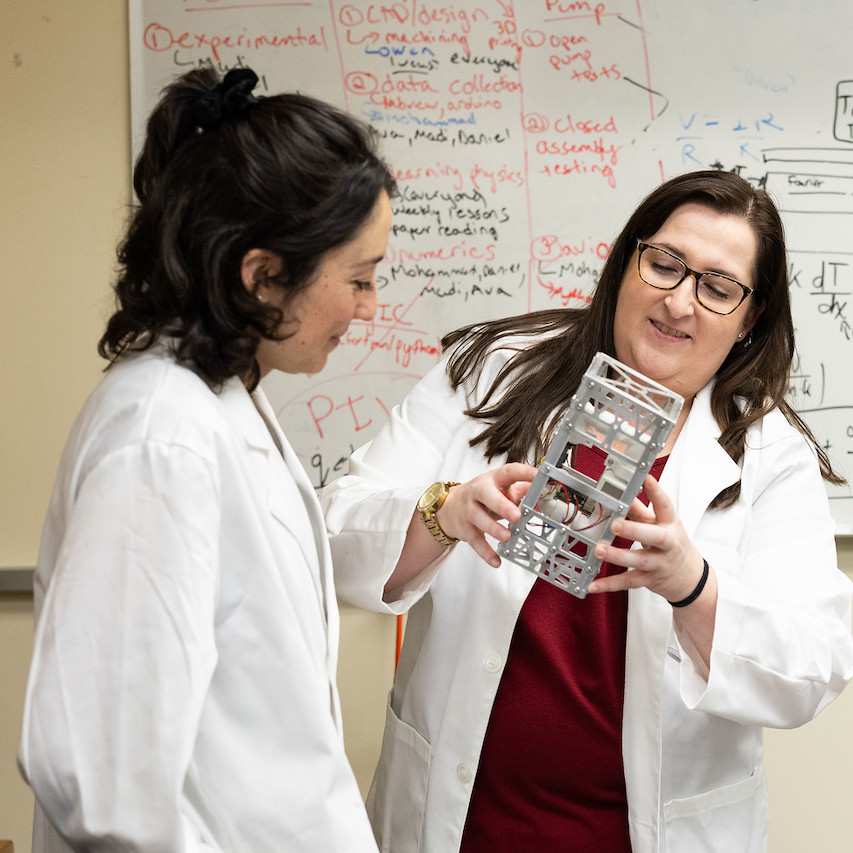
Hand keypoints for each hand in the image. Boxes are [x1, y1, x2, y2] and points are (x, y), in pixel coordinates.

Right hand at [436, 463, 537, 567]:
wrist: (450, 507)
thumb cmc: (481, 496)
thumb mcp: (499, 487)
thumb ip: (520, 489)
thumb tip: (543, 489)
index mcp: (493, 479)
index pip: (509, 472)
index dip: (524, 473)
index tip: (539, 476)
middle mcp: (479, 492)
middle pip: (487, 495)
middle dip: (502, 506)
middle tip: (516, 516)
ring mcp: (470, 511)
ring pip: (479, 519)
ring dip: (493, 529)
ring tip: (506, 536)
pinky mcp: (466, 529)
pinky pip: (476, 542)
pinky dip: (486, 552)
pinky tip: (496, 560)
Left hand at [587, 475, 705, 602]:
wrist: (691, 578)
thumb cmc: (672, 545)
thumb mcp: (662, 524)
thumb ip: (641, 511)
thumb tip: (625, 494)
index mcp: (670, 525)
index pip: (666, 506)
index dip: (657, 492)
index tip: (647, 479)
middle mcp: (667, 544)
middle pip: (655, 536)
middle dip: (634, 530)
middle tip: (615, 524)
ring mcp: (659, 563)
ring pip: (639, 560)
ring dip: (618, 556)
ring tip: (599, 549)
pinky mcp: (649, 579)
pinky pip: (628, 582)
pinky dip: (609, 584)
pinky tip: (593, 585)